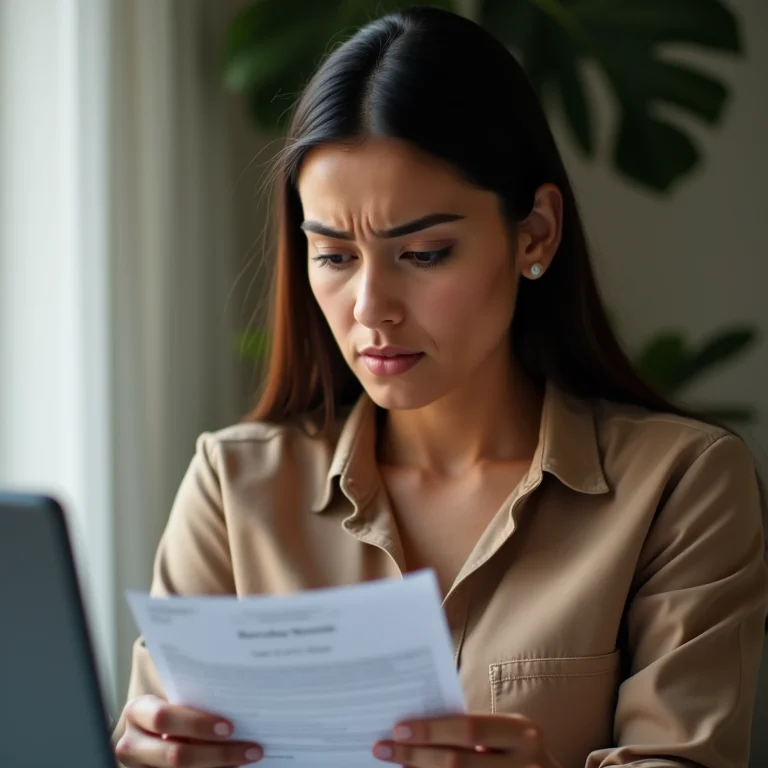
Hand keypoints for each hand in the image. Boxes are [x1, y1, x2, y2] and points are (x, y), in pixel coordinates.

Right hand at [114, 694, 262, 766]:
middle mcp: (131, 743)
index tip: (230, 727)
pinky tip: (232, 767)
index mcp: (137, 710)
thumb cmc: (173, 698)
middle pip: (175, 755)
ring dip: (219, 766)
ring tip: (249, 757)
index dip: (196, 724)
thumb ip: (192, 689)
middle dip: (218, 754)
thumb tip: (236, 688)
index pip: (163, 718)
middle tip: (252, 749)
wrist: (150, 723)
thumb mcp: (174, 690)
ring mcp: (139, 766)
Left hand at [372, 714, 559, 767]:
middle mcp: (525, 764)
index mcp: (522, 734)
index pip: (468, 728)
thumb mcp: (505, 736)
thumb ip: (472, 732)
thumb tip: (415, 728)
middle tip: (382, 748)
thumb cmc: (517, 754)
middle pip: (457, 762)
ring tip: (393, 766)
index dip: (431, 730)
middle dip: (415, 755)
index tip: (398, 728)